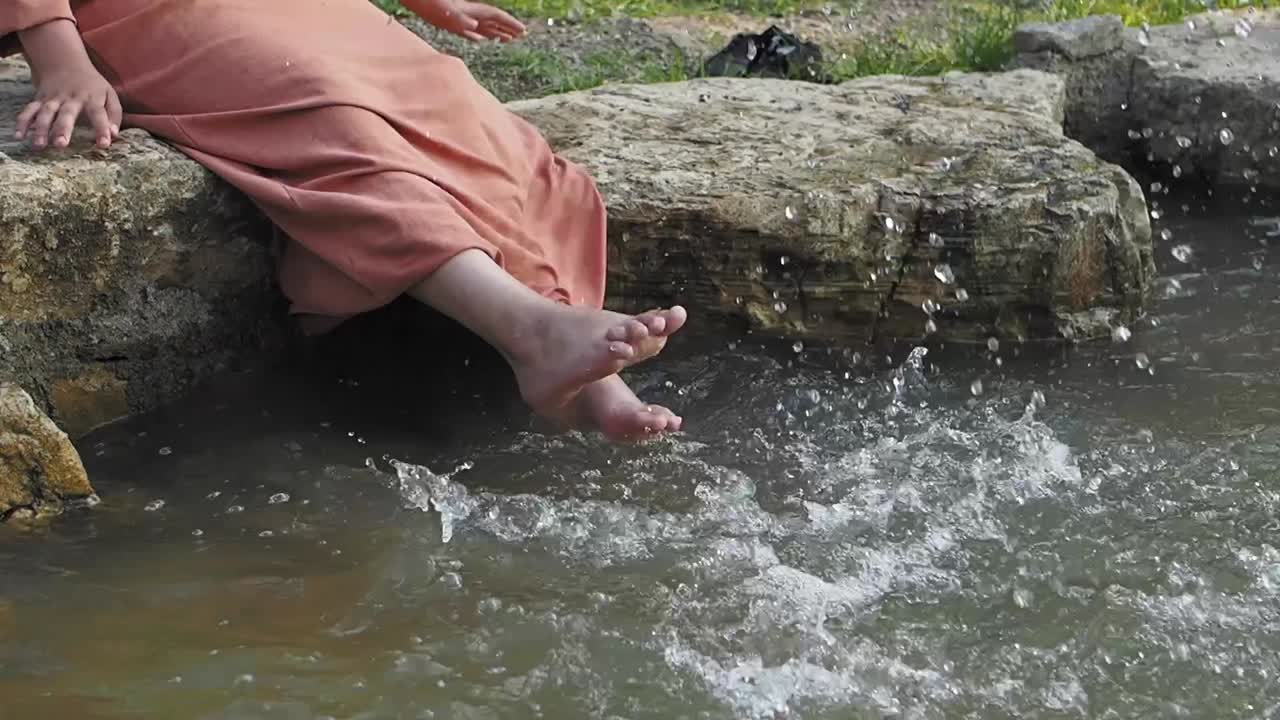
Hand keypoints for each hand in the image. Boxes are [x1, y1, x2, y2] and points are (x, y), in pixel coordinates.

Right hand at [15, 22, 121, 150]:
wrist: (65, 62)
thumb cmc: (92, 85)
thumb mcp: (109, 94)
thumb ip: (114, 114)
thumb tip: (114, 135)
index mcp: (91, 97)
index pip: (98, 113)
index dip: (102, 129)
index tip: (104, 144)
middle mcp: (71, 98)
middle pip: (67, 113)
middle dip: (63, 128)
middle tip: (61, 144)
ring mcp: (53, 98)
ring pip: (45, 113)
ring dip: (41, 129)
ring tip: (39, 145)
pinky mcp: (40, 99)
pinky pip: (30, 110)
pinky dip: (23, 122)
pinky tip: (19, 136)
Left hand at [407, 0, 526, 41]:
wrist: (418, 0)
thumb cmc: (432, 5)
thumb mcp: (447, 14)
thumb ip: (461, 20)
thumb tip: (474, 27)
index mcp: (473, 11)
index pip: (497, 17)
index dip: (510, 24)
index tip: (523, 31)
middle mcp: (470, 14)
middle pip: (494, 21)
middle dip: (508, 28)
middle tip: (523, 35)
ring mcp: (462, 19)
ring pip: (484, 26)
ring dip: (497, 32)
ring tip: (507, 39)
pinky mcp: (452, 23)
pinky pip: (470, 31)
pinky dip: (479, 36)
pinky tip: (481, 40)